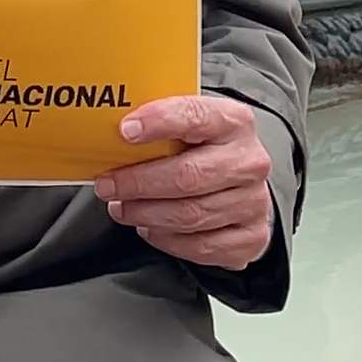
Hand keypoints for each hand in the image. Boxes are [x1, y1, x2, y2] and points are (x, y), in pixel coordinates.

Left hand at [95, 93, 276, 273]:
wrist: (243, 185)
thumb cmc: (206, 152)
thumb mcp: (189, 127)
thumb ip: (160, 127)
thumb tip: (110, 133)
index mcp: (233, 122)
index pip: (195, 116)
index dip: (159, 122)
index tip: (125, 130)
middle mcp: (249, 161)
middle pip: (187, 176)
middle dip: (138, 183)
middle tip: (107, 185)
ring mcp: (254, 202)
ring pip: (189, 215)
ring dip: (145, 214)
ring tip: (122, 208)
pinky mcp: (251, 237)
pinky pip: (199, 246)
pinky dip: (166, 239)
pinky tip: (149, 228)